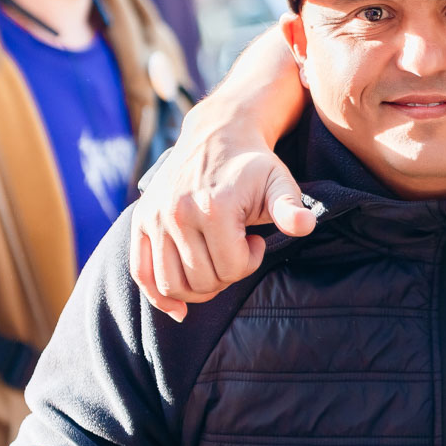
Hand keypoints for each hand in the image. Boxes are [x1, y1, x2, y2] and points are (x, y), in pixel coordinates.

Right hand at [131, 109, 314, 319]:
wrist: (217, 136)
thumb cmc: (253, 167)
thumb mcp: (279, 182)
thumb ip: (291, 207)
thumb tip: (305, 225)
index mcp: (213, 207)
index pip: (232, 269)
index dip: (250, 262)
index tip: (255, 240)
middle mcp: (177, 213)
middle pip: (202, 280)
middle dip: (226, 274)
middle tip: (236, 248)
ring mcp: (154, 218)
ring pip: (173, 284)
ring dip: (199, 286)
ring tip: (215, 261)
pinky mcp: (140, 222)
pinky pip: (141, 273)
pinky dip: (158, 297)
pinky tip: (179, 309)